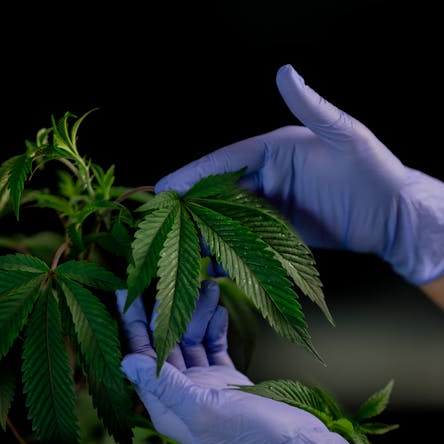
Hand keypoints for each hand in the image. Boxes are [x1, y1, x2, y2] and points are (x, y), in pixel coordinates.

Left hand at [117, 281, 399, 443]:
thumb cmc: (249, 435)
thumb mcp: (203, 409)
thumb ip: (165, 385)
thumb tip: (125, 360)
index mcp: (166, 407)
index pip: (140, 359)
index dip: (132, 326)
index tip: (125, 291)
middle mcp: (181, 396)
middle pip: (164, 346)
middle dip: (169, 312)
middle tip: (174, 277)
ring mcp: (205, 388)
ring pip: (191, 343)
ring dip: (197, 316)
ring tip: (208, 285)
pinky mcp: (228, 382)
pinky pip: (214, 348)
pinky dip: (215, 329)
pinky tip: (219, 308)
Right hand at [156, 64, 443, 285]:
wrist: (392, 213)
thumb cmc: (371, 170)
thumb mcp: (342, 135)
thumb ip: (311, 108)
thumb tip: (285, 72)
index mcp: (275, 149)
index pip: (226, 161)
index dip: (194, 173)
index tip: (165, 187)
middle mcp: (269, 176)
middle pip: (221, 191)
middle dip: (192, 206)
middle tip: (164, 222)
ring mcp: (274, 204)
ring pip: (230, 217)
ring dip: (207, 231)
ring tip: (182, 246)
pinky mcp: (281, 231)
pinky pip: (248, 239)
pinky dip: (229, 248)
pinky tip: (213, 260)